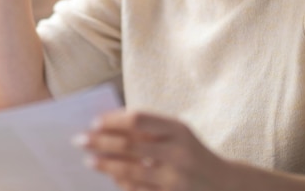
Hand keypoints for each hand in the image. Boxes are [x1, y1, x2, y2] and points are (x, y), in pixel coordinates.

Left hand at [74, 109, 229, 190]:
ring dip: (105, 165)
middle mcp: (178, 153)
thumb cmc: (190, 153)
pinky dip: (121, 183)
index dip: (113, 120)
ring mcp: (176, 180)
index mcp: (178, 130)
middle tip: (79, 140)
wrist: (224, 186)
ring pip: (130, 171)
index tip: (93, 122)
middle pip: (130, 146)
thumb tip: (106, 126)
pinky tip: (110, 177)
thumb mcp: (176, 134)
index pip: (138, 120)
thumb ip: (147, 129)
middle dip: (100, 142)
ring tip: (89, 160)